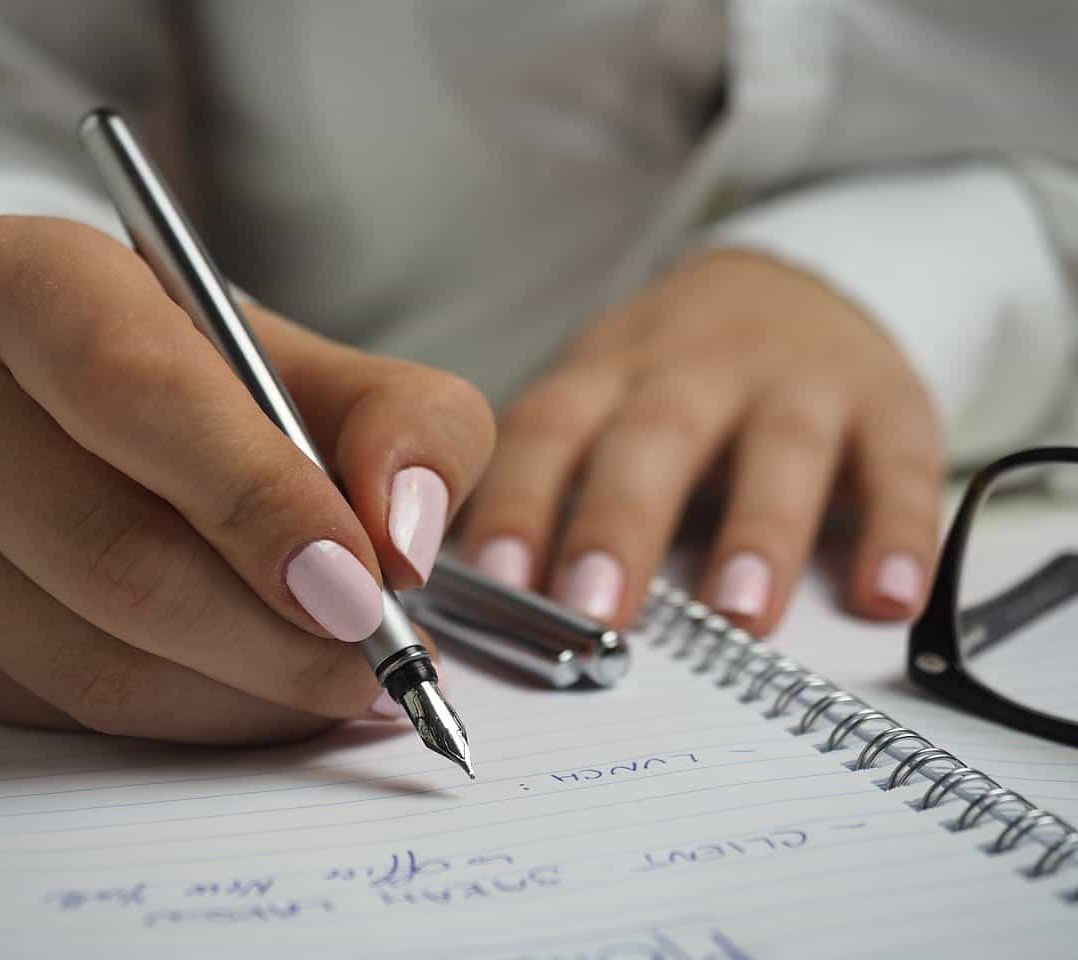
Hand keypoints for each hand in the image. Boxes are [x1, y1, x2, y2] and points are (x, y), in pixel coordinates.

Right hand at [0, 216, 494, 743]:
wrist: (134, 427)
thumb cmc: (240, 391)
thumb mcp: (349, 375)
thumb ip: (412, 427)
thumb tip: (402, 536)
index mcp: (30, 279)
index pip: (135, 391)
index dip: (257, 498)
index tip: (361, 582)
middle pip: (109, 547)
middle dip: (271, 630)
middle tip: (376, 657)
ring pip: (91, 653)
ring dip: (246, 691)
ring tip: (341, 679)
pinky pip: (71, 710)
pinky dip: (196, 719)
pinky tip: (264, 690)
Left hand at [461, 249, 942, 634]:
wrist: (793, 284)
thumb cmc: (674, 375)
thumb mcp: (602, 397)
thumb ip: (552, 480)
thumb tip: (479, 596)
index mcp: (611, 373)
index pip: (550, 430)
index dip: (519, 501)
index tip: (495, 582)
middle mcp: (698, 369)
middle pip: (655, 437)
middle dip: (622, 523)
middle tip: (596, 610)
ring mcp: (798, 381)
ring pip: (779, 448)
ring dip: (760, 531)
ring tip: (739, 615)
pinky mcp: (888, 403)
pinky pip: (900, 465)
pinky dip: (899, 531)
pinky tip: (888, 597)